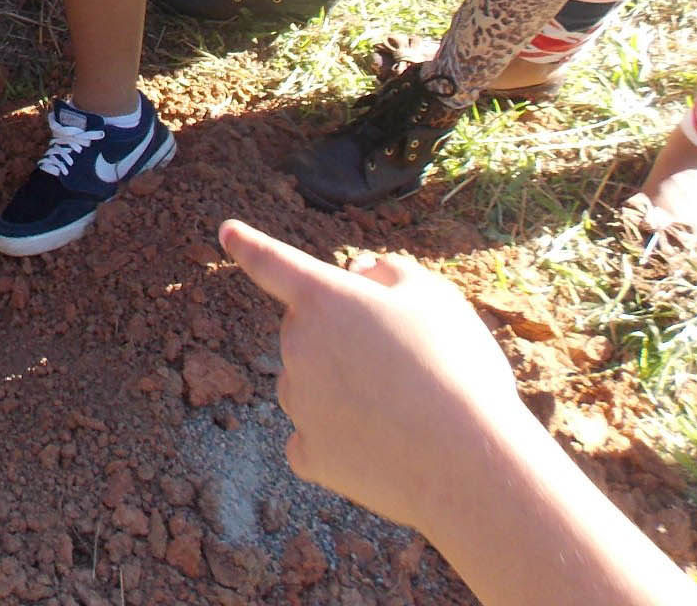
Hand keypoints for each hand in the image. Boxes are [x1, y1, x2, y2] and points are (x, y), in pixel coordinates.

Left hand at [220, 219, 536, 536]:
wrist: (469, 463)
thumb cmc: (456, 368)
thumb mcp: (436, 297)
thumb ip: (390, 272)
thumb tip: (358, 274)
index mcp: (323, 298)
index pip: (274, 262)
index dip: (249, 245)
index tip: (227, 232)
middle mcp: (296, 346)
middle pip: (310, 336)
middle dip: (344, 343)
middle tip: (405, 365)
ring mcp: (297, 403)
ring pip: (312, 387)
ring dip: (344, 392)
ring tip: (405, 411)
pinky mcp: (308, 454)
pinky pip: (315, 438)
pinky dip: (342, 441)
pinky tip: (382, 447)